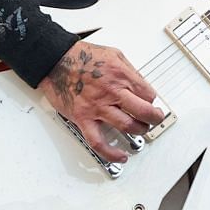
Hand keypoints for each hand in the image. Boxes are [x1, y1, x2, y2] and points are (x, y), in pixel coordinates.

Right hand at [40, 40, 164, 161]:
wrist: (55, 60)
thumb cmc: (80, 56)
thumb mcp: (113, 53)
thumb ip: (128, 70)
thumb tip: (140, 83)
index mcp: (121, 75)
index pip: (148, 94)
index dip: (152, 100)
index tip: (150, 102)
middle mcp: (112, 92)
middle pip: (144, 112)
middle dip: (154, 118)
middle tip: (155, 119)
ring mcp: (97, 107)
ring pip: (128, 127)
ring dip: (139, 131)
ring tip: (140, 130)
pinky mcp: (83, 118)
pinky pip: (98, 141)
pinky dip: (111, 152)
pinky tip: (120, 155)